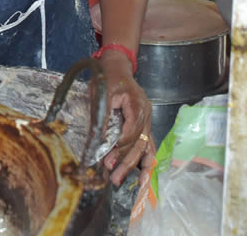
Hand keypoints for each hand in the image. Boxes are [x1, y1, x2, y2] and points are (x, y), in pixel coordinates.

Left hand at [97, 55, 154, 185]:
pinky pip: (148, 144)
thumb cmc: (107, 76)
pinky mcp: (144, 124)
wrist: (117, 65)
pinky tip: (142, 176)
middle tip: (112, 176)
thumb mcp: (101, 93)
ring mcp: (147, 119)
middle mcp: (146, 114)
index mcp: (137, 104)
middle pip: (139, 142)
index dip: (120, 145)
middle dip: (125, 161)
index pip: (132, 131)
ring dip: (133, 164)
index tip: (107, 158)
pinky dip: (145, 160)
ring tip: (120, 179)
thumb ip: (102, 116)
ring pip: (144, 146)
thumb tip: (99, 140)